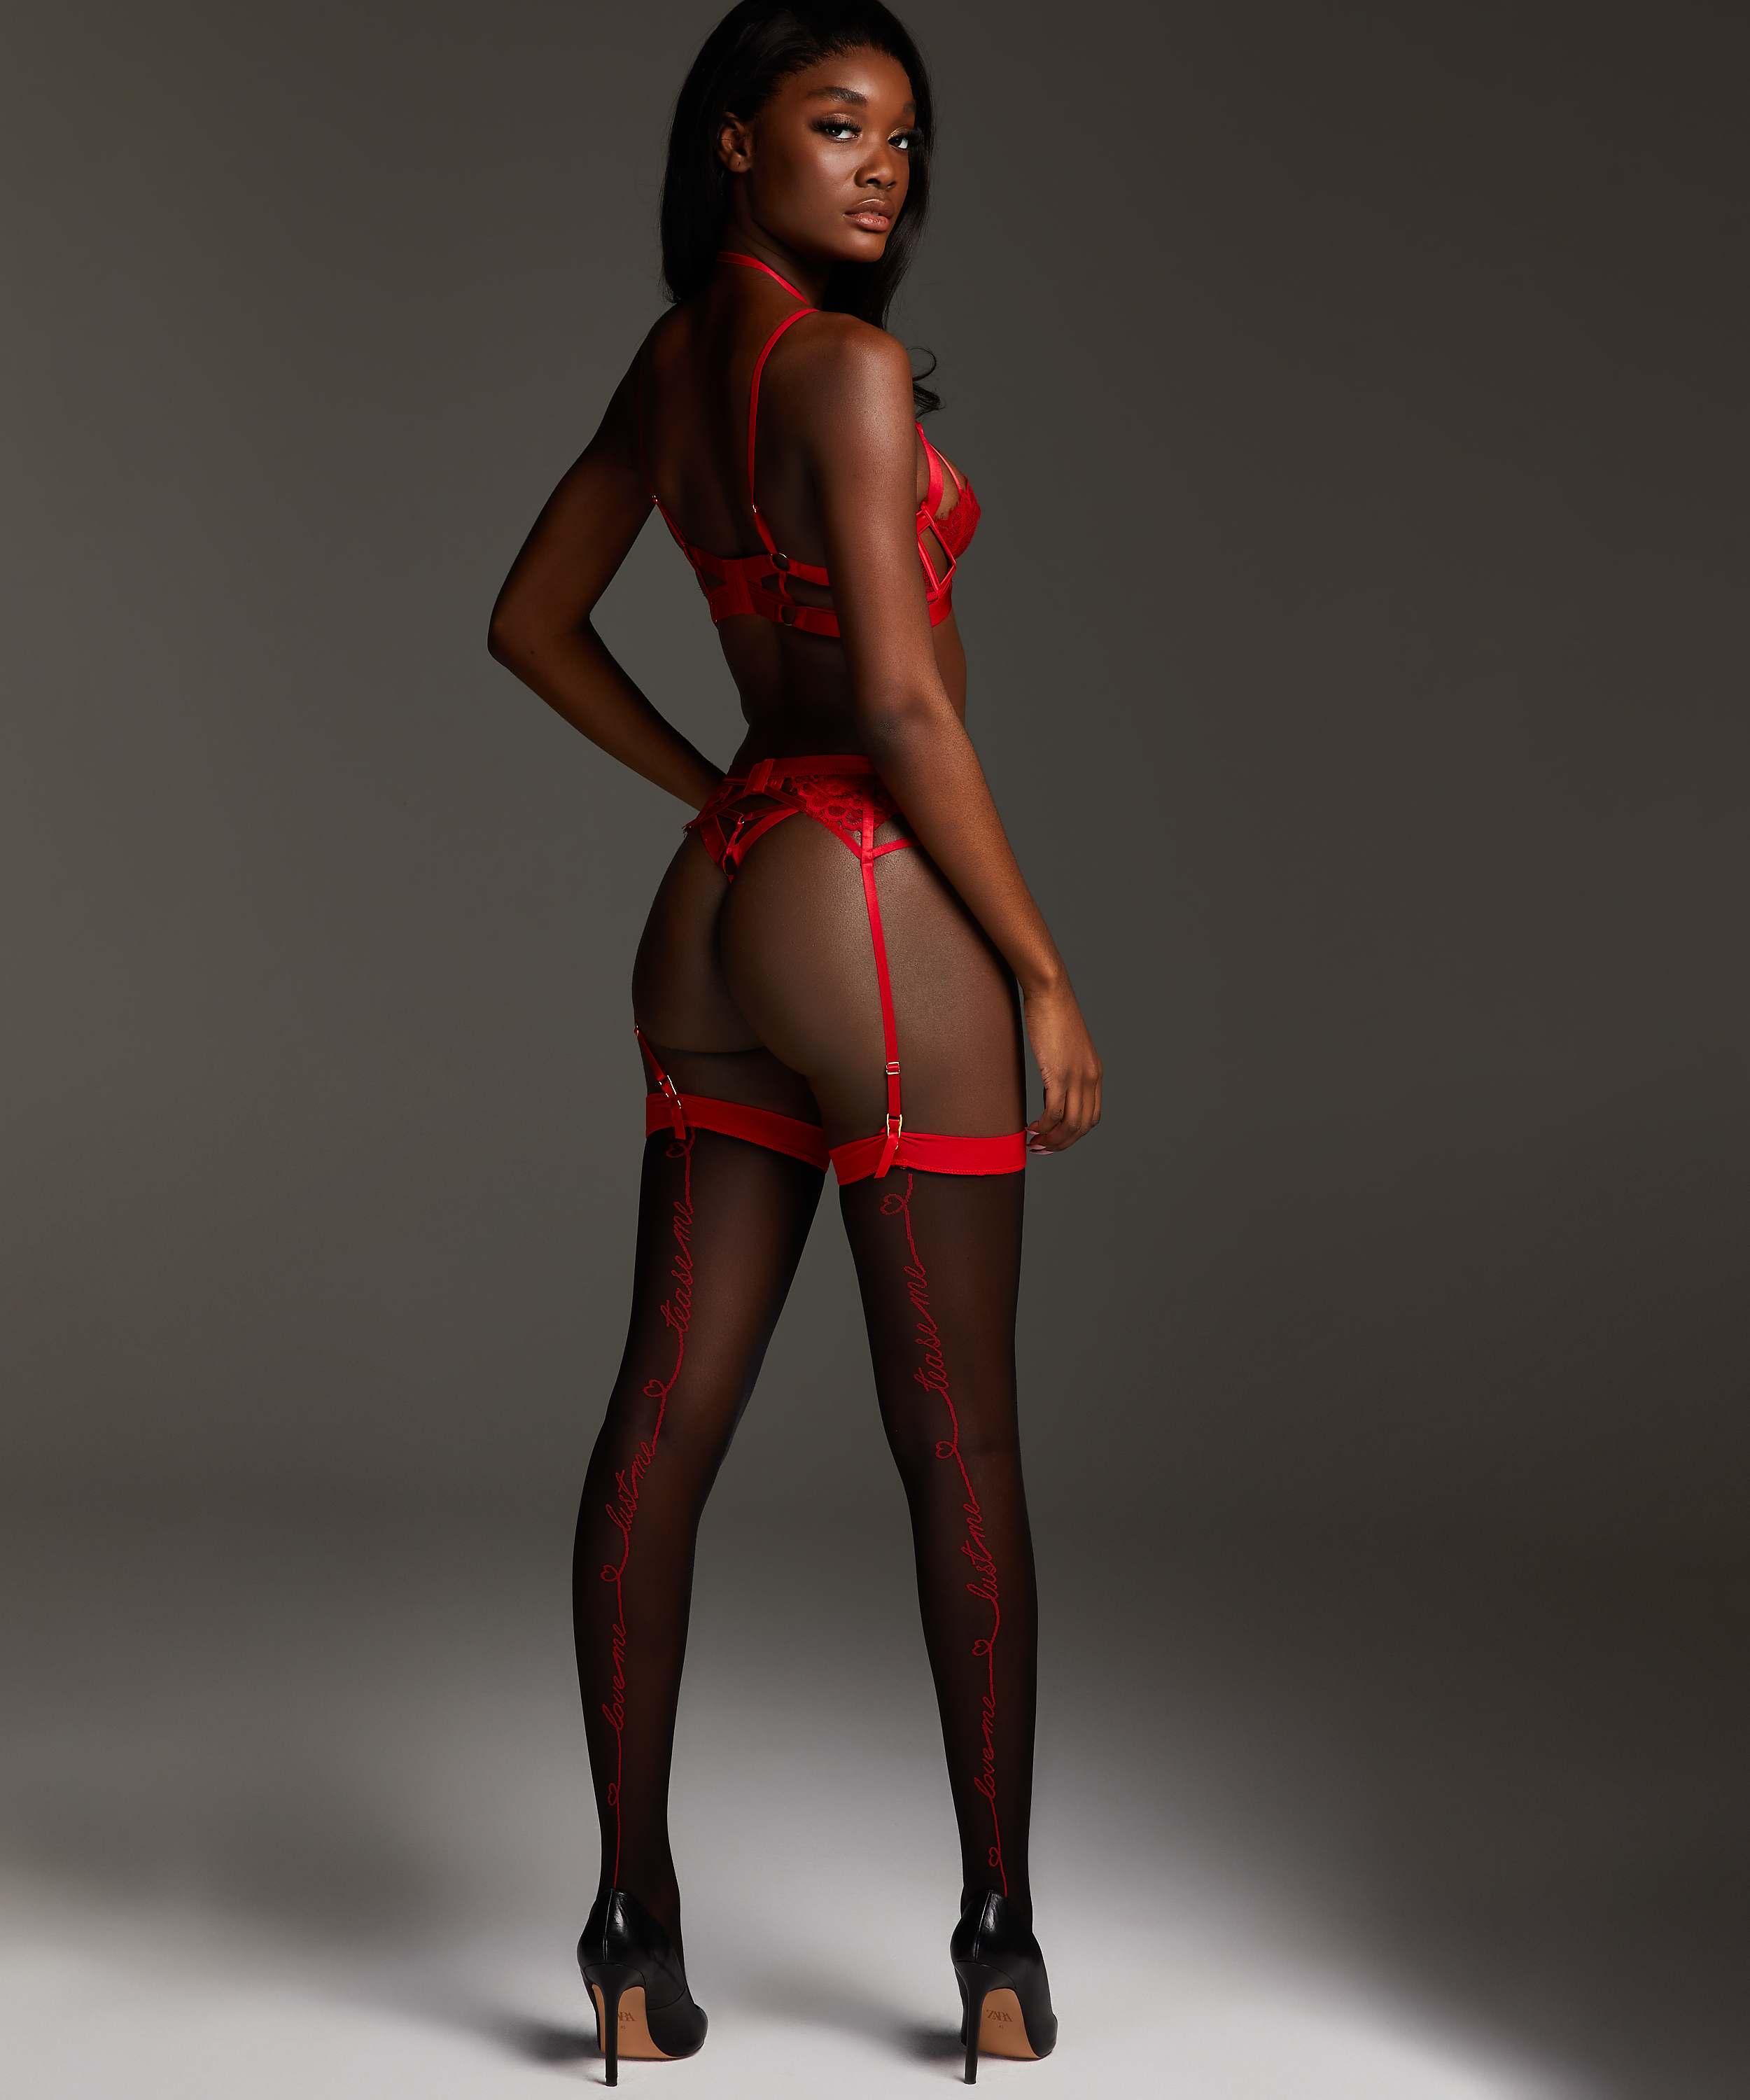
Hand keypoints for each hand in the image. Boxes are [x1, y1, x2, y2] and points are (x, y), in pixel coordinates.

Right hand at [1023, 980, 1101, 1152]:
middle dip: (1062, 1143)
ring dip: (1052, 1140)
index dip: (1073, 1135)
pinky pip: (1054, 1111)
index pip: (1092, 1117)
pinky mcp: (1059, 1073)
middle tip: (1041, 1149)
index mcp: (1095, 1074)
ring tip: (1035, 1143)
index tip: (1054, 1139)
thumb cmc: (1053, 1016)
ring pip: (1070, 1124)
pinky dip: (1043, 1126)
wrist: (1050, 993)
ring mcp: (1077, 1077)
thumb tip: (1050, 1092)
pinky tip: (1031, 1127)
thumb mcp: (1066, 1050)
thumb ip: (1065, 1072)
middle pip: (1082, 1126)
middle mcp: (1091, 1078)